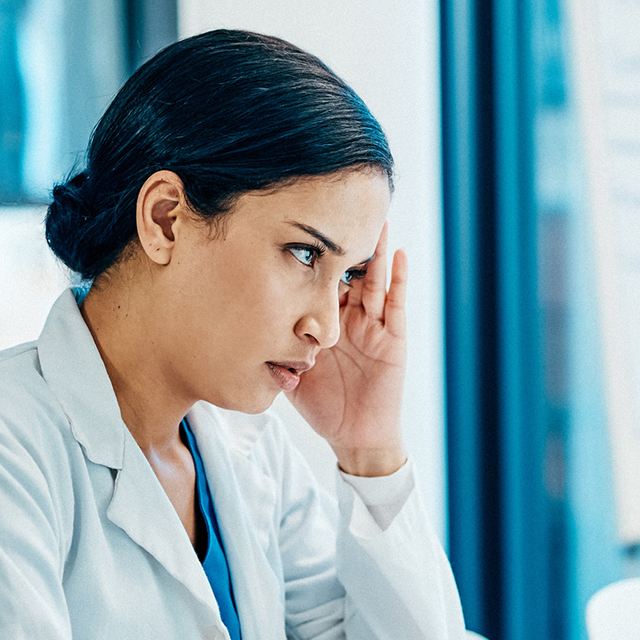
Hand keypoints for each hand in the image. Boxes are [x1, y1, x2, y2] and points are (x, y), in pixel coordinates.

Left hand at [291, 223, 409, 476]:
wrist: (354, 437)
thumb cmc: (323, 406)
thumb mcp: (289, 373)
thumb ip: (270, 352)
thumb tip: (240, 336)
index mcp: (325, 320)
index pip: (320, 279)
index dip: (313, 254)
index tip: (299, 221)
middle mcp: (350, 316)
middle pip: (350, 270)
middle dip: (345, 240)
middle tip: (339, 203)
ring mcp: (374, 325)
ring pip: (374, 279)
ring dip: (375, 249)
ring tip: (374, 216)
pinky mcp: (393, 340)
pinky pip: (397, 305)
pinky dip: (399, 279)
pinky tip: (398, 254)